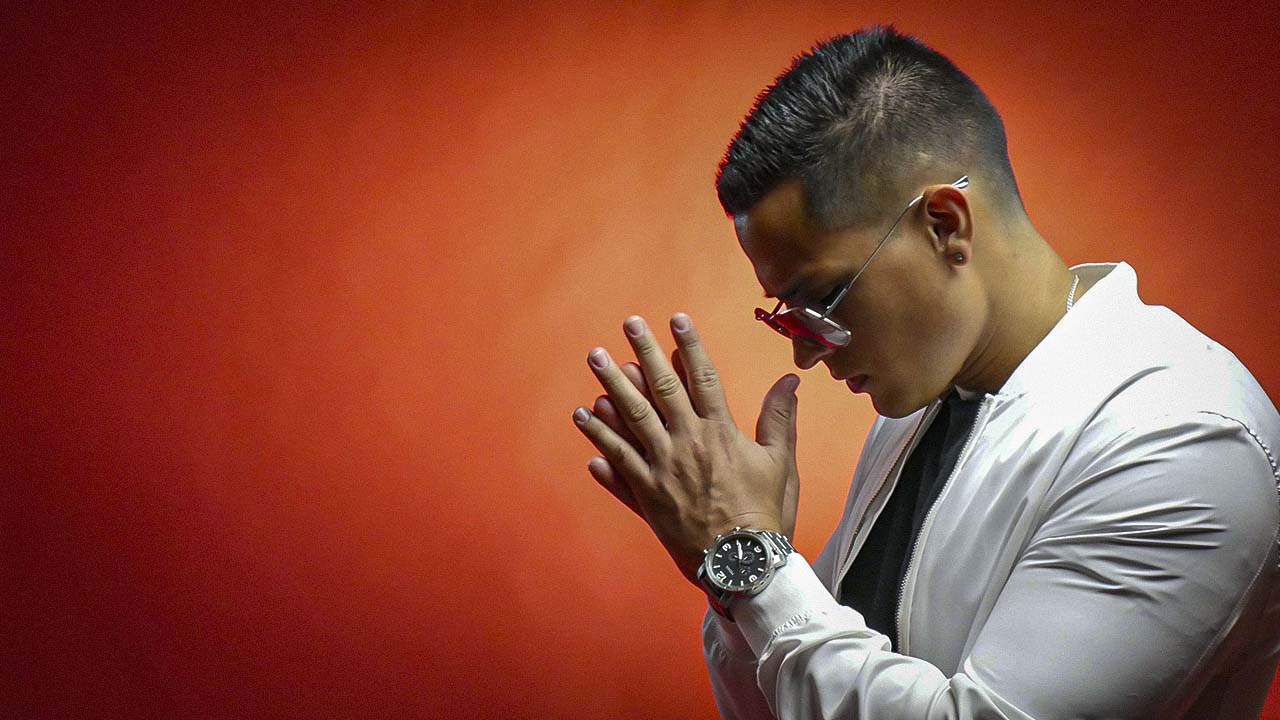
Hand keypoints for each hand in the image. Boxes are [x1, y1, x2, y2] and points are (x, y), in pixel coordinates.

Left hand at [572, 312, 800, 585]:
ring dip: (611, 386)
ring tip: (596, 359)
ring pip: (631, 419)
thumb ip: (780, 419)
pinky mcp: (646, 496)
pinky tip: (583, 418)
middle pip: (662, 389)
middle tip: (628, 325)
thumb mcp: (780, 464)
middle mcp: (687, 444)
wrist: (740, 564)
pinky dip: (600, 440)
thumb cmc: (765, 515)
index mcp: (720, 433)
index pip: (703, 377)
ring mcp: (662, 470)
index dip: (689, 345)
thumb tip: (790, 381)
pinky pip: (617, 462)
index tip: (676, 319)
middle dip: (644, 353)